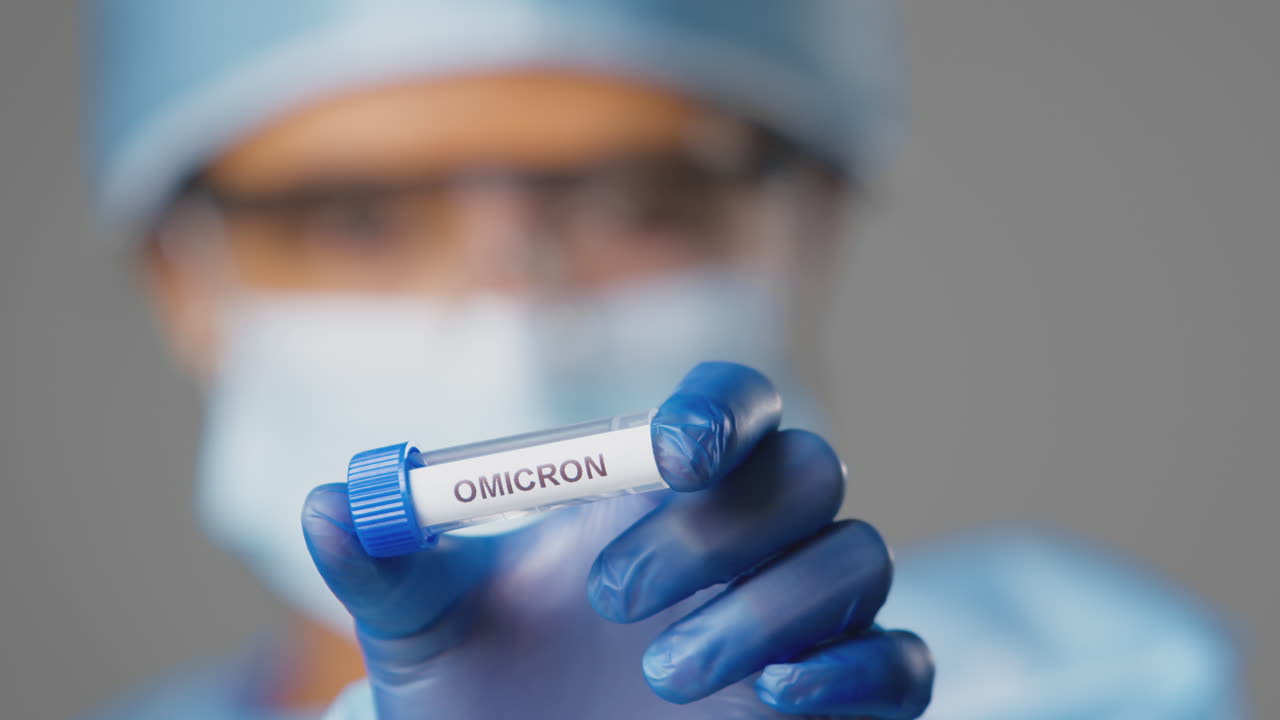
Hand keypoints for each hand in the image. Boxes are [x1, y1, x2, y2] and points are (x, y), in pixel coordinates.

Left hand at [304, 362, 932, 717]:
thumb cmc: (474, 697)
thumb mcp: (417, 632)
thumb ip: (381, 566)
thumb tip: (329, 505)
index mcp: (654, 494)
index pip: (735, 406)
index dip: (724, 408)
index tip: (675, 452)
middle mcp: (740, 545)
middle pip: (806, 473)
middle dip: (721, 529)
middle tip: (616, 600)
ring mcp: (796, 624)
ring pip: (858, 559)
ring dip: (771, 606)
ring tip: (662, 677)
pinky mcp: (834, 706)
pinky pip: (904, 665)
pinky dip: (860, 671)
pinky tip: (778, 700)